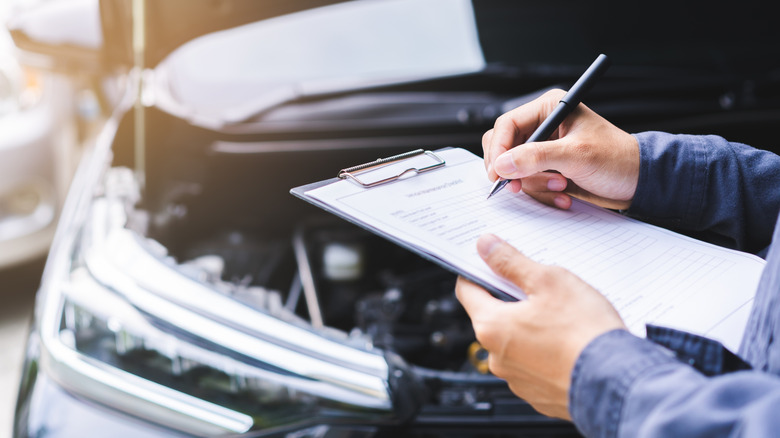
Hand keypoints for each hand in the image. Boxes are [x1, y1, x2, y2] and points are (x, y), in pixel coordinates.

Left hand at [456, 234, 626, 418]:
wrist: (616, 382)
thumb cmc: (584, 332)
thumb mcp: (549, 281)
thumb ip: (512, 262)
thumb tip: (486, 247)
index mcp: (492, 327)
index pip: (467, 291)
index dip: (477, 272)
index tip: (489, 263)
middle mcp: (497, 358)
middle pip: (493, 317)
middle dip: (512, 300)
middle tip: (540, 289)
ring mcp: (518, 380)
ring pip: (515, 343)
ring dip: (530, 328)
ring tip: (562, 318)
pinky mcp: (539, 395)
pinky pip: (535, 366)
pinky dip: (545, 353)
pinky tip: (568, 343)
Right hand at [483, 89, 639, 209]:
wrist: (638, 182)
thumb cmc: (616, 159)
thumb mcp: (576, 156)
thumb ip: (536, 158)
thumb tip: (501, 165)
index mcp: (549, 109)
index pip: (506, 125)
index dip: (498, 150)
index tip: (498, 174)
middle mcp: (543, 126)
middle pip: (505, 147)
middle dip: (515, 170)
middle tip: (522, 186)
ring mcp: (544, 149)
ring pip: (514, 169)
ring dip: (534, 184)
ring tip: (561, 186)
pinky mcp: (547, 169)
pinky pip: (527, 182)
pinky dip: (541, 193)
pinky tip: (562, 195)